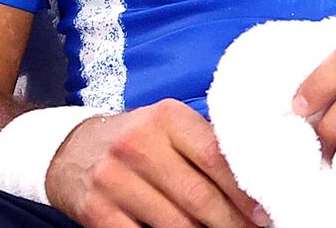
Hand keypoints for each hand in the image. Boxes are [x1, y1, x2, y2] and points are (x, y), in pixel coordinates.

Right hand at [46, 100, 268, 227]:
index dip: (243, 190)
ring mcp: (115, 179)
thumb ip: (203, 144)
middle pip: (198, 196)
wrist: (70, 149)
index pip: (215, 156)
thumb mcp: (167, 126)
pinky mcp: (97, 211)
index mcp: (166, 117)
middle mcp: (139, 144)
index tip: (265, 212)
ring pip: (175, 224)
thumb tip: (253, 181)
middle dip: (231, 223)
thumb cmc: (136, 138)